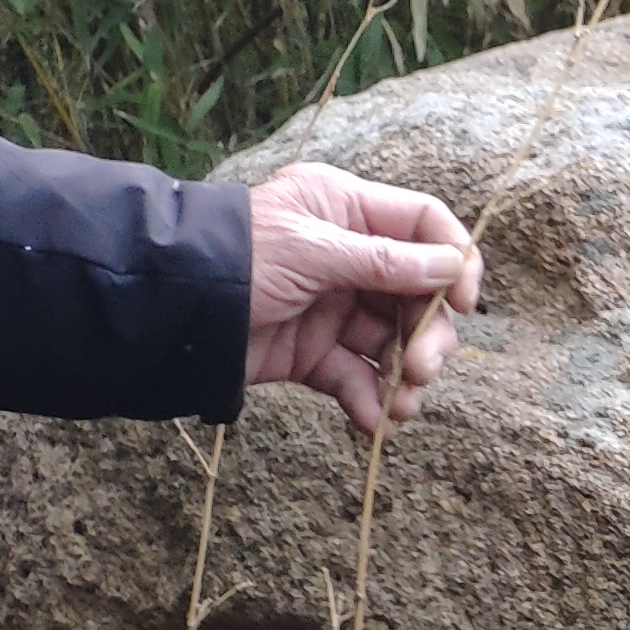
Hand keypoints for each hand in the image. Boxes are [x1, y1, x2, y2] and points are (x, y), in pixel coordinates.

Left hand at [245, 161, 484, 435]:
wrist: (165, 309)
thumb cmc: (235, 258)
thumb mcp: (313, 251)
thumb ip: (386, 262)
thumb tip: (451, 265)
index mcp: (346, 210)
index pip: (424, 224)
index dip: (454, 261)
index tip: (464, 304)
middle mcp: (348, 255)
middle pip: (418, 294)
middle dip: (429, 336)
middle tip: (422, 370)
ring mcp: (333, 306)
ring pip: (395, 342)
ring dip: (406, 376)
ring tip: (403, 405)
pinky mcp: (314, 351)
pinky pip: (357, 376)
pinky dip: (369, 400)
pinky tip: (373, 420)